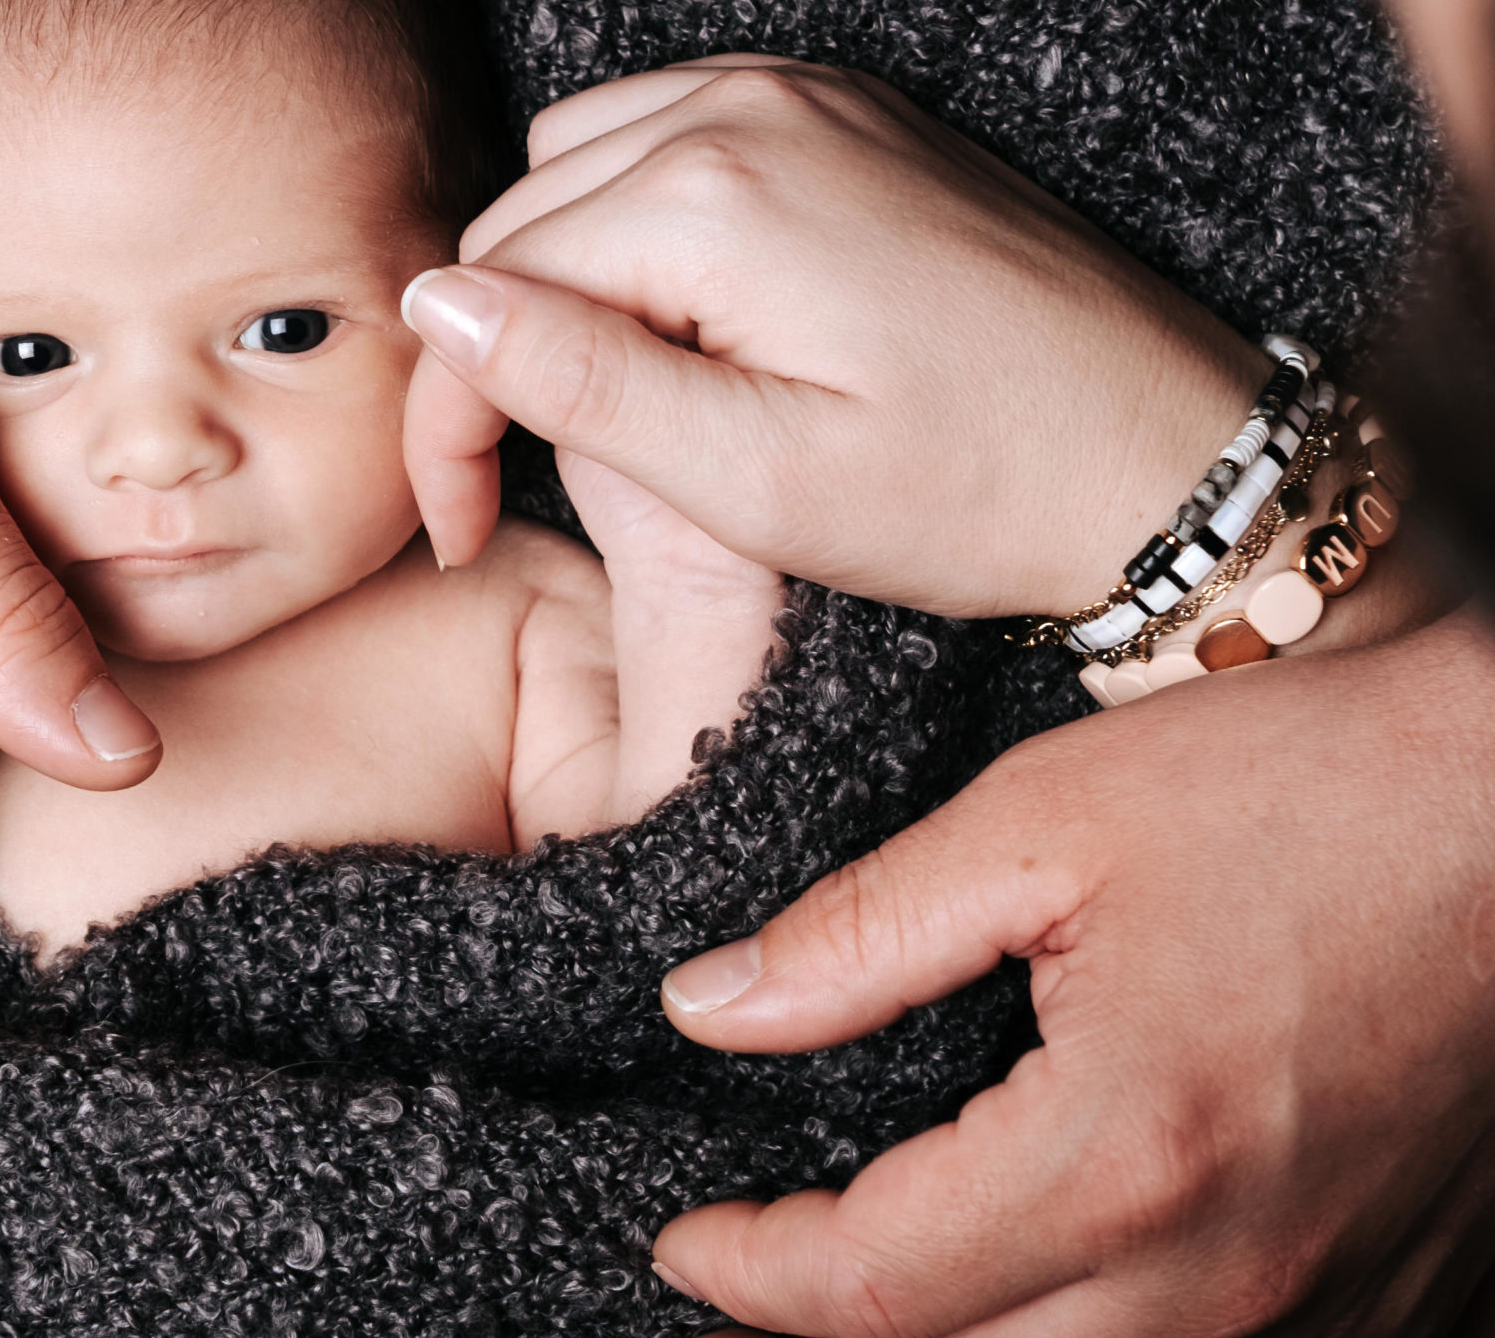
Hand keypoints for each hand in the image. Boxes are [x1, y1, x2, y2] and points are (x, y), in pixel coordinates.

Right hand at [401, 56, 1270, 617]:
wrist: (1173, 452)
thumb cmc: (982, 492)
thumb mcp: (760, 480)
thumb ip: (583, 386)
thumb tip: (437, 308)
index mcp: (713, 194)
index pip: (488, 282)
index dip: (447, 415)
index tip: (459, 525)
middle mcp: (746, 104)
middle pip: (523, 213)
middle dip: (489, 345)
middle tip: (509, 481)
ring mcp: (803, 91)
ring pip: (581, 161)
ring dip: (559, 273)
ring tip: (595, 399)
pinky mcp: (846, 110)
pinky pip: (671, 129)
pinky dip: (632, 217)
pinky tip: (671, 317)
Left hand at [647, 610, 1494, 1334]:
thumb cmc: (1301, 787)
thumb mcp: (1041, 824)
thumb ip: (857, 937)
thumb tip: (706, 1010)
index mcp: (1126, 1156)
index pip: (873, 1290)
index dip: (748, 1274)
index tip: (681, 1236)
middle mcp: (1229, 1274)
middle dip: (830, 1326)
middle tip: (757, 1250)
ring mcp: (1322, 1304)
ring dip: (959, 1337)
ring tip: (874, 1263)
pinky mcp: (1387, 1297)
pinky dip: (1087, 1335)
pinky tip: (1034, 1264)